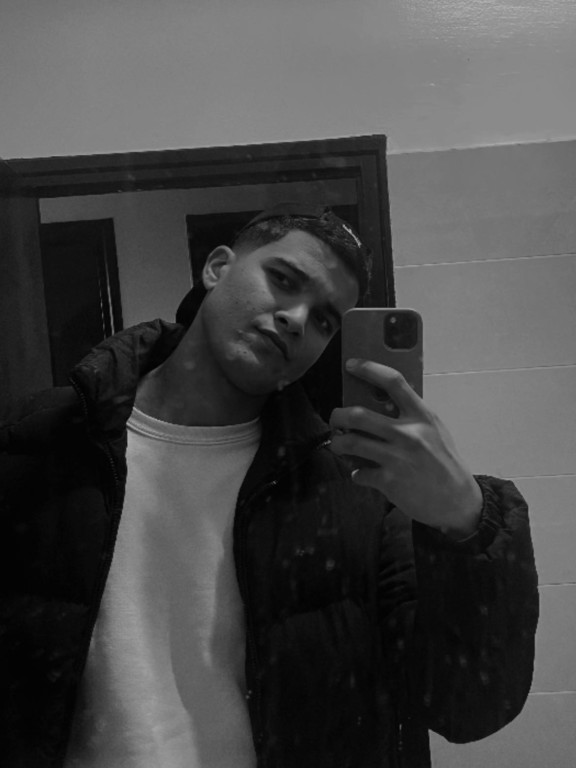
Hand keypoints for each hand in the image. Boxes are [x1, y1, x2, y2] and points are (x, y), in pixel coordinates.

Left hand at [329, 359, 482, 538]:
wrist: (457, 501)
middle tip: (335, 419)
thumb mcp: (435, 431)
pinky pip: (359, 473)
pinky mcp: (389, 481)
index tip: (351, 365)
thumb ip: (412, 416)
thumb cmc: (444, 462)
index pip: (393, 382)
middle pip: (358, 415)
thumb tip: (380, 403)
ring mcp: (397, 458)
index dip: (369, 369)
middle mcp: (408, 434)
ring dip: (338, 444)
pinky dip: (356, 474)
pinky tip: (361, 474)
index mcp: (422, 416)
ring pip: (350, 443)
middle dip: (337, 416)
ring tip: (338, 445)